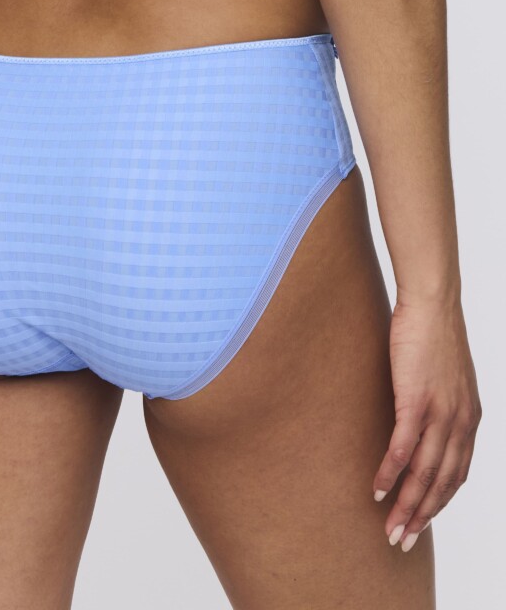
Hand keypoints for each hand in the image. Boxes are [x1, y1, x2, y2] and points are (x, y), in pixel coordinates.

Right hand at [373, 294, 480, 551]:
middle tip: (401, 541)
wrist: (433, 305)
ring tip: (390, 528)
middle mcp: (461, 423)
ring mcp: (440, 413)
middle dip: (422, 517)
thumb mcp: (443, 377)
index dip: (439, 504)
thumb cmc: (433, 336)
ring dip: (408, 506)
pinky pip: (404, 447)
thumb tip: (418, 419)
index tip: (420, 522)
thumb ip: (437, 403)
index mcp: (469, 419)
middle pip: (443, 483)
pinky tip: (378, 489)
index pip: (457, 474)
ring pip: (425, 472)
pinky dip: (392, 473)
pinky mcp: (417, 400)